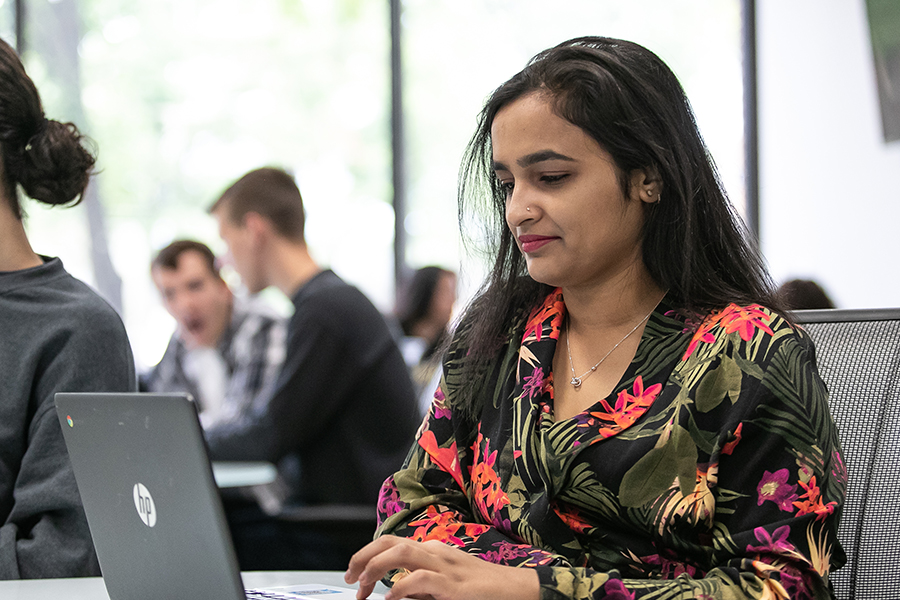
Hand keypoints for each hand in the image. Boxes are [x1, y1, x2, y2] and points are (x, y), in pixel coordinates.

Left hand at [344, 536, 539, 599]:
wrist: (517, 591)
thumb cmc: (482, 589)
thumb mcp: (445, 583)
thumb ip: (421, 585)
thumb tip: (394, 592)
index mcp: (432, 551)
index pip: (391, 542)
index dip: (367, 555)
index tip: (353, 575)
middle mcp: (436, 552)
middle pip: (390, 541)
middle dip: (363, 556)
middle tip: (348, 577)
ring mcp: (445, 566)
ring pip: (401, 552)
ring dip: (375, 567)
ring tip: (362, 585)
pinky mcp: (454, 585)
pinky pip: (420, 579)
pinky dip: (401, 587)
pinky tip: (391, 598)